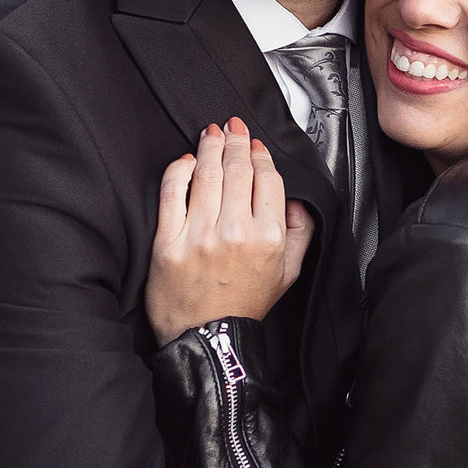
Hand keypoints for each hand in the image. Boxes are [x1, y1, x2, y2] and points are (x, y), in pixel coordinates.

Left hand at [145, 119, 312, 345]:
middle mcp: (235, 233)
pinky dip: (179, 171)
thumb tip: (293, 198)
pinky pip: (173, 193)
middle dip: (235, 141)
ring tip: (210, 133)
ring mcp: (199, 236)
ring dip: (209, 147)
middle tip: (233, 127)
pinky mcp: (169, 242)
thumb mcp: (289, 272)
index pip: (266, 180)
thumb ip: (299, 231)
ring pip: (206, 175)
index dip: (261, 156)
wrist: (207, 339)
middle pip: (236, 170)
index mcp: (267, 239)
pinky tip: (185, 161)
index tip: (255, 145)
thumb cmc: (244, 306)